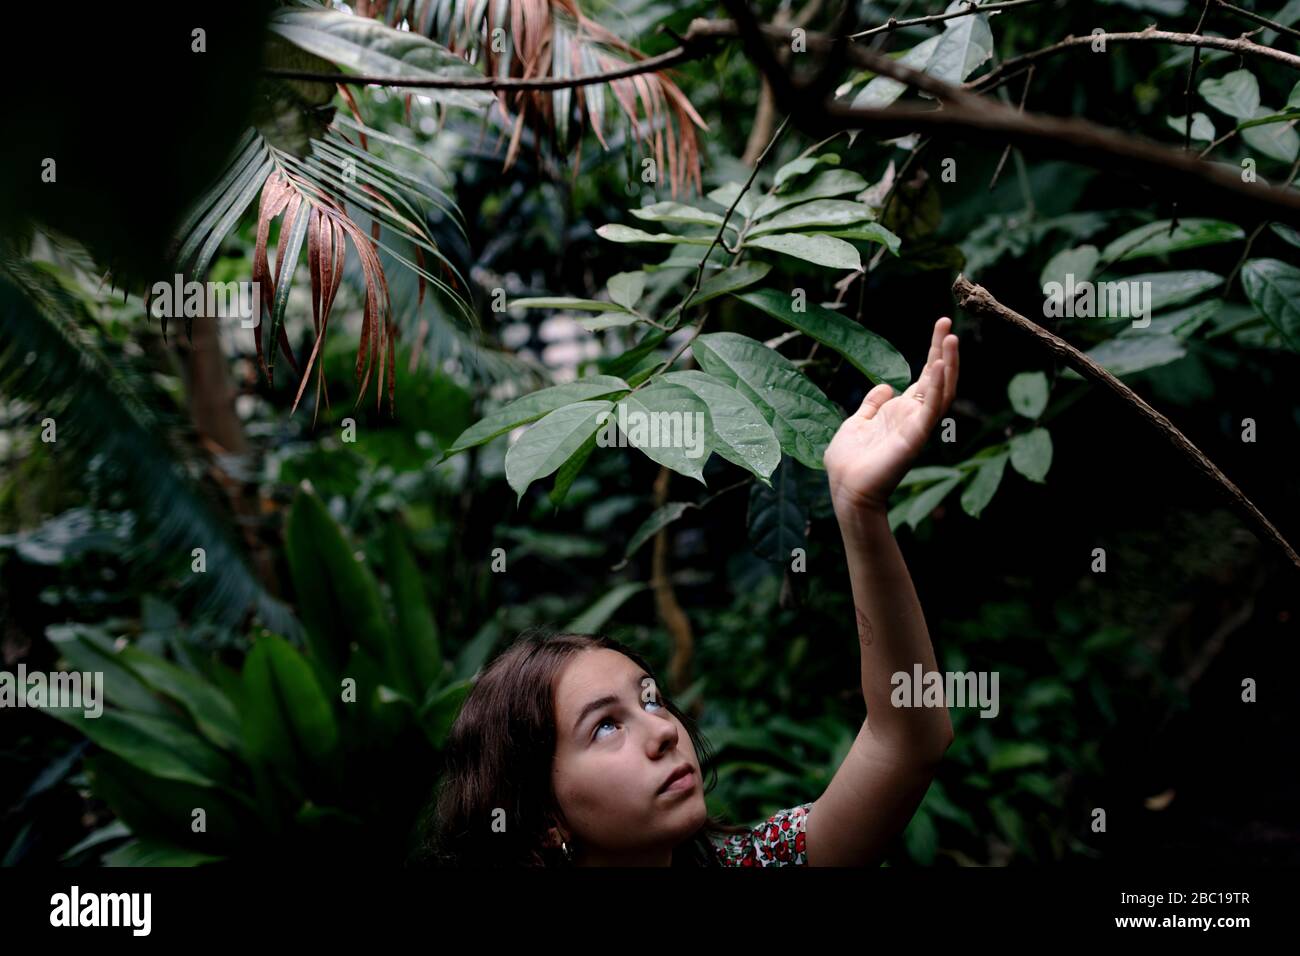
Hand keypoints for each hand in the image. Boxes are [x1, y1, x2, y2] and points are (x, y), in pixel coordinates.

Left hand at [824, 317, 959, 516]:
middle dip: (944, 350)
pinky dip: (939, 387)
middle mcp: (914, 416)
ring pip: (942, 391)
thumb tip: (885, 386)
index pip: (925, 377)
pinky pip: (932, 409)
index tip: (941, 327)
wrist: (846, 489)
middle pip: (937, 378)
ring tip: (951, 338)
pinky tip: (941, 365)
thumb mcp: (856, 423)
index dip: (933, 352)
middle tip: (947, 321)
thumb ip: (872, 405)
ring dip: (948, 364)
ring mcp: (917, 426)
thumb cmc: (849, 462)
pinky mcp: (915, 436)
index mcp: (901, 412)